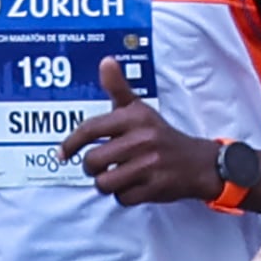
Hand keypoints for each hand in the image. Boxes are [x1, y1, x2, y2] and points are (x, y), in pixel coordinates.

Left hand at [61, 57, 217, 204]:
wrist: (198, 162)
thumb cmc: (160, 135)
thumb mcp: (140, 109)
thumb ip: (118, 88)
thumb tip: (105, 61)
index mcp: (134, 117)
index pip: (90, 129)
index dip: (70, 144)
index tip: (62, 154)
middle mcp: (142, 139)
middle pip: (93, 162)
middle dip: (92, 168)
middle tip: (100, 166)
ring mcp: (150, 164)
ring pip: (105, 183)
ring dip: (107, 184)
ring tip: (117, 176)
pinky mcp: (156, 187)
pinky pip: (123, 198)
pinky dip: (124, 196)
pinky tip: (134, 185)